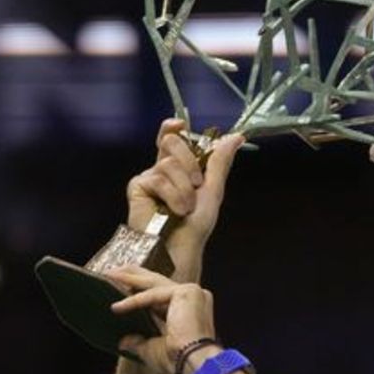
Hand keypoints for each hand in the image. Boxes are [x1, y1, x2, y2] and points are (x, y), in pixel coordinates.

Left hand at [106, 265, 221, 373]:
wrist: (192, 364)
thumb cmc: (179, 361)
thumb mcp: (152, 349)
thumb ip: (139, 342)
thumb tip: (124, 342)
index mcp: (190, 310)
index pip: (161, 295)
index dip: (140, 291)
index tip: (120, 288)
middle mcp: (194, 298)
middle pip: (157, 282)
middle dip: (134, 276)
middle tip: (113, 272)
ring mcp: (192, 293)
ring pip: (154, 283)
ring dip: (131, 279)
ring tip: (111, 275)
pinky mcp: (185, 292)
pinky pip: (153, 295)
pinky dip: (134, 301)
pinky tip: (117, 307)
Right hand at [127, 119, 245, 282]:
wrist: (182, 248)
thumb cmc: (196, 226)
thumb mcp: (213, 189)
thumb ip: (219, 162)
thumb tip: (236, 137)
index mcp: (179, 167)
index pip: (172, 137)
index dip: (172, 127)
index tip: (179, 124)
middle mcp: (161, 169)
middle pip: (171, 142)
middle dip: (190, 161)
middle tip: (197, 184)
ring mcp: (149, 177)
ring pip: (168, 163)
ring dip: (184, 188)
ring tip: (185, 208)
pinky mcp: (138, 187)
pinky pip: (158, 178)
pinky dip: (172, 195)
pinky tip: (174, 211)